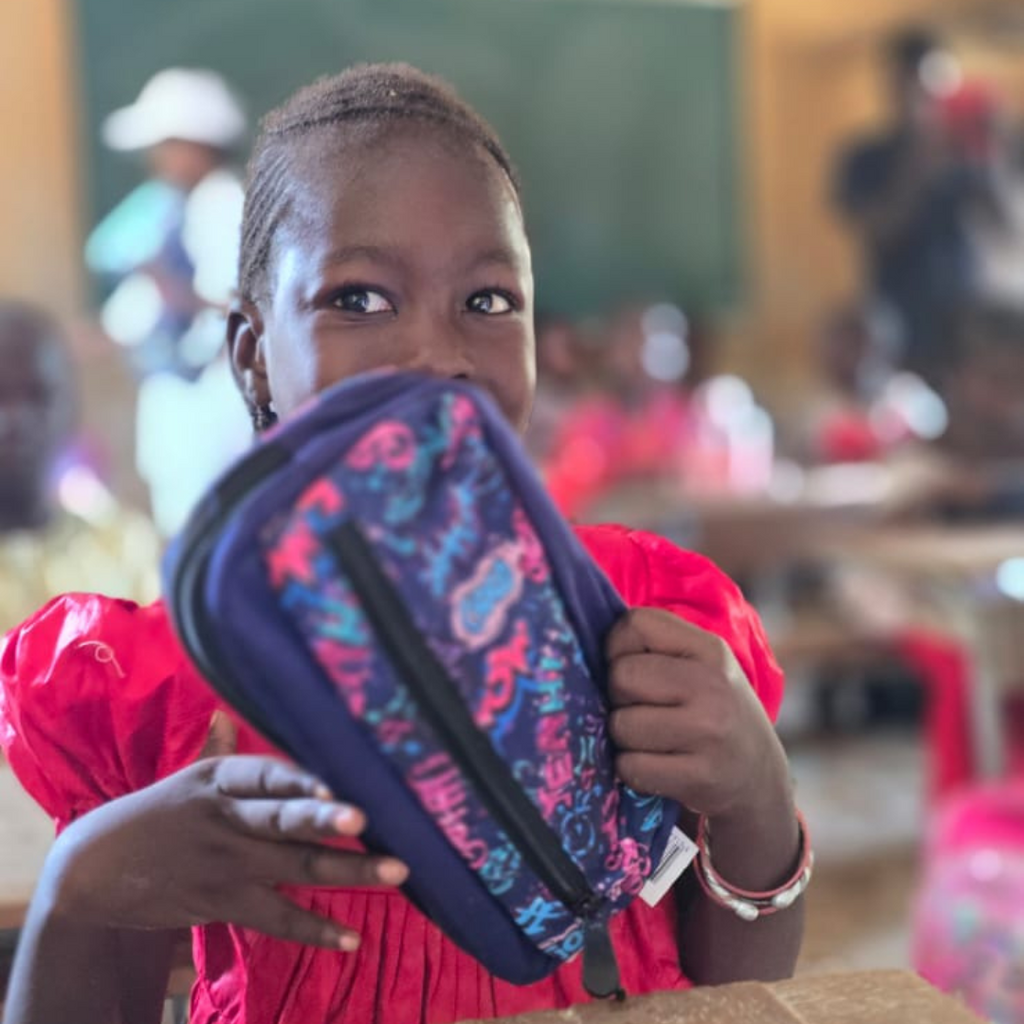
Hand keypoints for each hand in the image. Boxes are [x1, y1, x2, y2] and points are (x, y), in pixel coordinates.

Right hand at [42, 713, 406, 950]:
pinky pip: (276, 918)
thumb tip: (228, 708)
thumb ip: (219, 745)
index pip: (262, 772)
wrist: (92, 871)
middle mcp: (226, 819)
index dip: (296, 776)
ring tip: (396, 872)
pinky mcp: (222, 903)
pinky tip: (352, 938)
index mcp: (219, 780)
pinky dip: (315, 928)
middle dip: (324, 818)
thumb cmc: (155, 814)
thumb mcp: (187, 775)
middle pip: (282, 819)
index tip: (332, 778)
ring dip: (347, 871)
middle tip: (365, 818)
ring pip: (294, 867)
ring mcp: (226, 865)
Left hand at [606, 608, 789, 820]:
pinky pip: (631, 767)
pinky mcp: (700, 777)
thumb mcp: (703, 667)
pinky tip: (658, 767)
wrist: (759, 780)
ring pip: (621, 725)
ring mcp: (709, 732)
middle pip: (621, 676)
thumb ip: (656, 647)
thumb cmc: (713, 714)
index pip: (635, 624)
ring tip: (653, 741)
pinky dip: (633, 771)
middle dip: (619, 697)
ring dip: (625, 738)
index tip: (632, 669)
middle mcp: (713, 686)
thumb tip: (585, 643)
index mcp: (710, 649)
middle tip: (643, 710)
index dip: (618, 647)